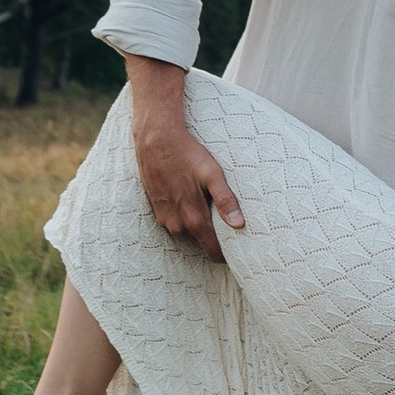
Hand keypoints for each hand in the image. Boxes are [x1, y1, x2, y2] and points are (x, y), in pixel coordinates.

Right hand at [128, 60, 243, 249]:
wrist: (155, 140)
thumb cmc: (187, 154)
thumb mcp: (212, 174)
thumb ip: (226, 201)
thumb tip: (239, 225)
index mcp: (194, 219)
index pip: (213, 251)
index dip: (226, 254)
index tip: (239, 251)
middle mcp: (178, 225)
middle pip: (201, 242)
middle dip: (214, 237)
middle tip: (227, 222)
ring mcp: (165, 219)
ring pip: (188, 232)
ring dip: (198, 225)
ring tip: (208, 206)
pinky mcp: (157, 211)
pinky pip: (176, 222)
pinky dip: (185, 216)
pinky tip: (190, 199)